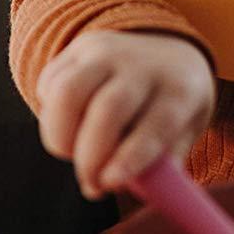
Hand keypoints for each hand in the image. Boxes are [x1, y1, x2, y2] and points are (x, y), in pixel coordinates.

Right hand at [35, 30, 215, 199]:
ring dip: (60, 135)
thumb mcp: (183, 133)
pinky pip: (49, 83)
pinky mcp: (78, 48)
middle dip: (90, 155)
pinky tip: (71, 122)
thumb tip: (114, 185)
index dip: (131, 157)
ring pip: (67, 91)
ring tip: (72, 152)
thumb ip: (157, 164)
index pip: (158, 124)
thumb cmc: (173, 106)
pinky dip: (50, 114)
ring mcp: (109, 51)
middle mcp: (143, 65)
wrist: (168, 51)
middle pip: (108, 108)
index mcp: (179, 89)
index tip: (109, 184)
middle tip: (90, 182)